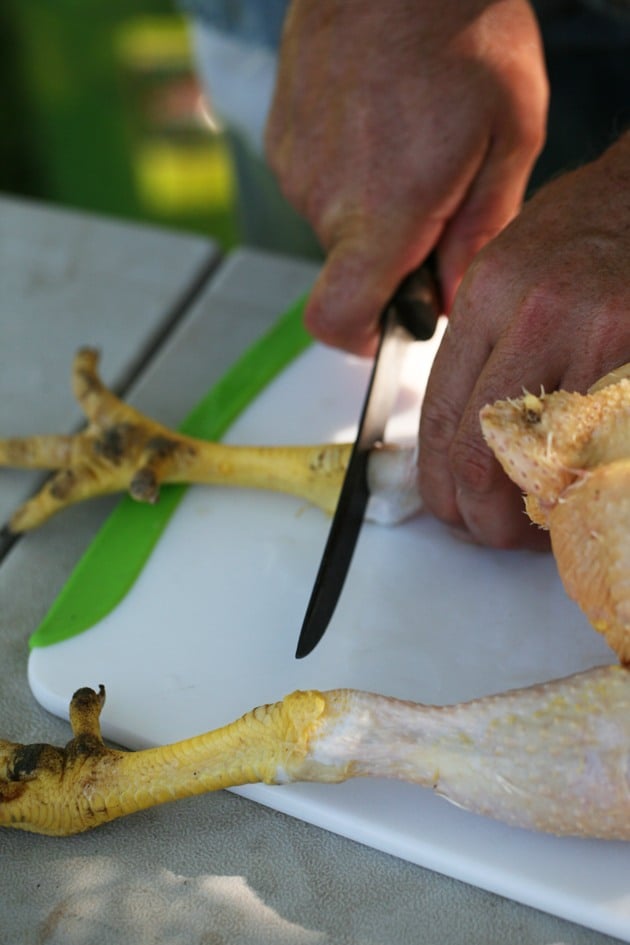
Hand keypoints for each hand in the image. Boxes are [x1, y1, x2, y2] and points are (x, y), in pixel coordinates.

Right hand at [265, 0, 547, 353]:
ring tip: (409, 142)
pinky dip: (348, 171)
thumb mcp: (508, 137)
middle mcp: (325, 200)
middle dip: (396, 253)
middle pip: (352, 270)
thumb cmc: (460, 32)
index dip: (363, 338)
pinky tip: (378, 123)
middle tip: (438, 193)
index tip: (392, 324)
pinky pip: (317, 181)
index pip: (338, 319)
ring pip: (337, 223)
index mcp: (382, 214)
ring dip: (374, 206)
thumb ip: (480, 235)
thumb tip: (451, 298)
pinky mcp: (280, 136)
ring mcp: (295, 167)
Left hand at [418, 132, 629, 547]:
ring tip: (538, 529)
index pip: (442, 417)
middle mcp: (539, 315)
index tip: (448, 508)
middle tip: (489, 532)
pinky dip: (586, 488)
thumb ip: (478, 347)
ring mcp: (604, 336)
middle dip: (480, 516)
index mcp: (490, 295)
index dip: (438, 484)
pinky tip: (581, 497)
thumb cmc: (585, 230)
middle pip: (483, 454)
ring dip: (537, 518)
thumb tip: (457, 431)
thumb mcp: (507, 268)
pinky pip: (606, 450)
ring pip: (549, 467)